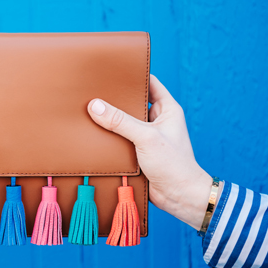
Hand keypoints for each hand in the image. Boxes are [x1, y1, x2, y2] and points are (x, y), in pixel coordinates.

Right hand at [87, 75, 212, 229]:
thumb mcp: (146, 138)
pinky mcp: (137, 152)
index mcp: (167, 109)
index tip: (112, 68)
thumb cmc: (174, 165)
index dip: (133, 74)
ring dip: (110, 119)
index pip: (149, 83)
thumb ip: (121, 121)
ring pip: (124, 121)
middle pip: (132, 102)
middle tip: (93, 89)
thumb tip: (95, 106)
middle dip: (115, 98)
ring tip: (88, 110)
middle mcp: (157, 120)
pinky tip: (92, 133)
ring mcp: (146, 137)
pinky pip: (120, 139)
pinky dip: (108, 137)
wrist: (179, 198)